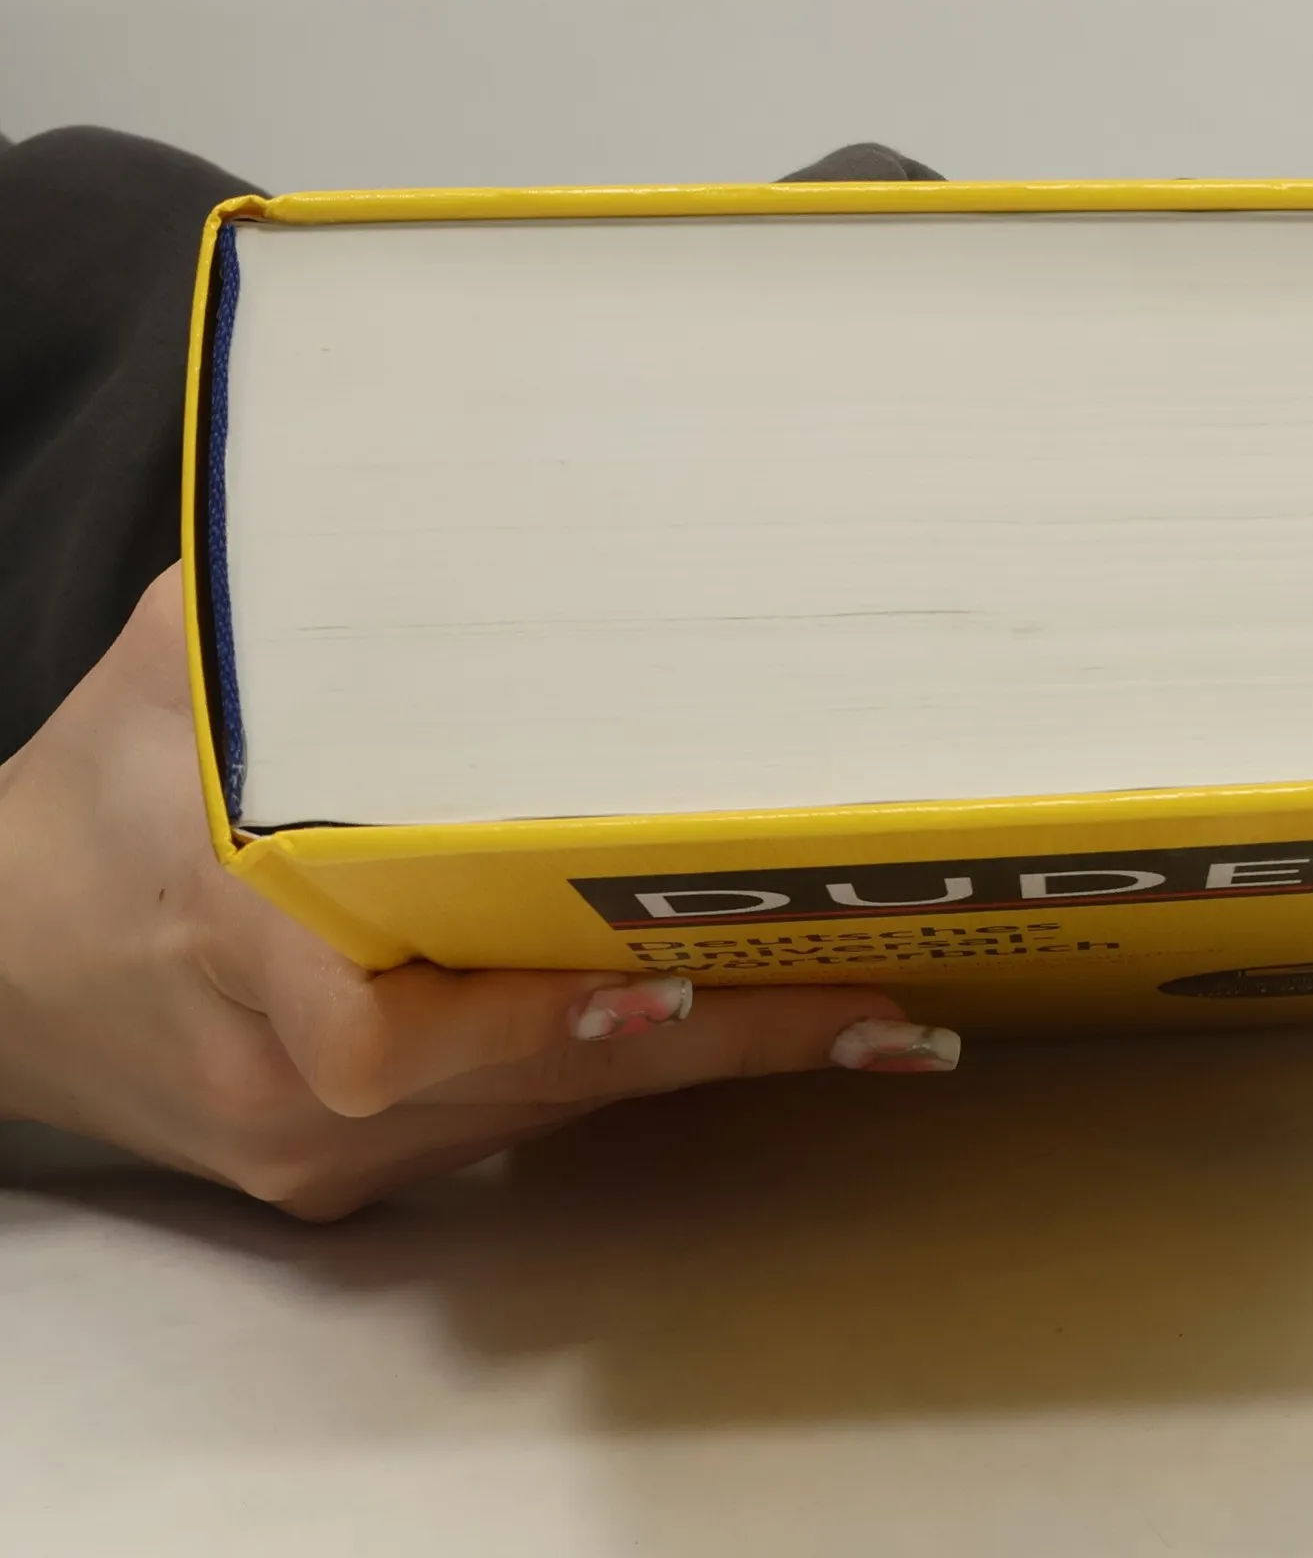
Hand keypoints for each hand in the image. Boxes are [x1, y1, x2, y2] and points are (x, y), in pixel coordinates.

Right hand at [0, 570, 958, 1219]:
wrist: (5, 959)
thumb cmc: (93, 797)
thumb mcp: (175, 670)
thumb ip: (300, 607)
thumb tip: (438, 496)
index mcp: (230, 945)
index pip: (380, 1039)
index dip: (527, 1021)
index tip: (653, 983)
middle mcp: (282, 1083)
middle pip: (524, 1083)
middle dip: (709, 1047)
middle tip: (870, 1016)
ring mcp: (316, 1153)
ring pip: (538, 1113)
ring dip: (694, 1068)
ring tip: (853, 1027)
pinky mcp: (338, 1172)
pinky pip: (508, 1126)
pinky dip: (616, 1072)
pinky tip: (725, 1031)